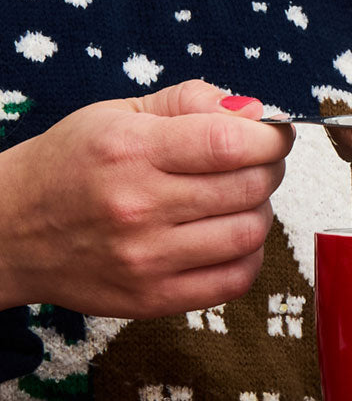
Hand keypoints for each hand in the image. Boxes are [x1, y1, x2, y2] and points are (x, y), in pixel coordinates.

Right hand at [0, 80, 293, 317]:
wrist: (9, 231)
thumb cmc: (69, 166)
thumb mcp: (119, 114)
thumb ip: (191, 102)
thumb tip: (256, 112)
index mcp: (130, 151)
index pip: (231, 143)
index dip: (271, 138)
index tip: (275, 135)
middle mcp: (138, 206)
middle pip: (249, 187)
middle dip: (269, 169)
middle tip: (258, 163)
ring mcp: (147, 258)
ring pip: (250, 233)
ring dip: (260, 211)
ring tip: (238, 200)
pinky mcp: (154, 298)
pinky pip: (236, 280)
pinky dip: (248, 255)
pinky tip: (228, 237)